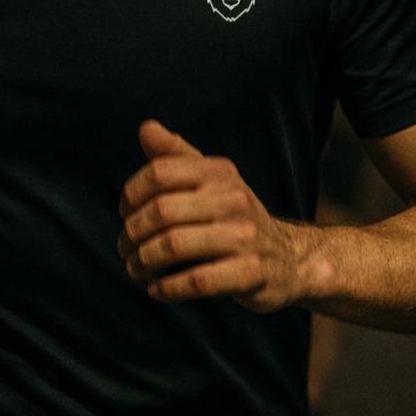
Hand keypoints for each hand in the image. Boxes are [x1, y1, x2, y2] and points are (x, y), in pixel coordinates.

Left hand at [118, 119, 312, 310]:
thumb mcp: (211, 179)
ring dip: (144, 260)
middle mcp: (233, 199)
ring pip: (175, 245)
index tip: (125, 213)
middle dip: (133, 232)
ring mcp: (245, 237)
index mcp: (219, 172)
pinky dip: (168, 287)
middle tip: (124, 247)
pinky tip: (156, 289)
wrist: (290, 256)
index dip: (132, 194)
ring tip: (135, 268)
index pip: (160, 172)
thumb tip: (146, 127)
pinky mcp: (251, 273)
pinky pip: (198, 280)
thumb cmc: (234, 216)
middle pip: (162, 211)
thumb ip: (176, 155)